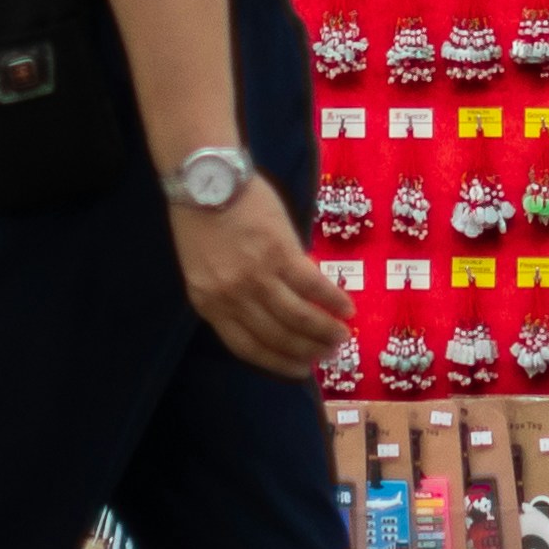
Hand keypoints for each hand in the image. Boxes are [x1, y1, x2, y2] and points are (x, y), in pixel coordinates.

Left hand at [176, 181, 344, 380]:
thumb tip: (273, 312)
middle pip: (277, 337)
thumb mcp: (205, 269)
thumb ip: (233, 294)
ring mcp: (257, 276)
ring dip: (325, 331)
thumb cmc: (202, 221)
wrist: (205, 178)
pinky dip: (333, 300)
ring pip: (298, 317)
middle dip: (307, 351)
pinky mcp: (280, 253)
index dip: (278, 363)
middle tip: (328, 354)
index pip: (247, 347)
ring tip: (342, 336)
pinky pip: (313, 286)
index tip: (301, 370)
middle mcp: (233, 297)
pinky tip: (347, 308)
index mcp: (209, 304)